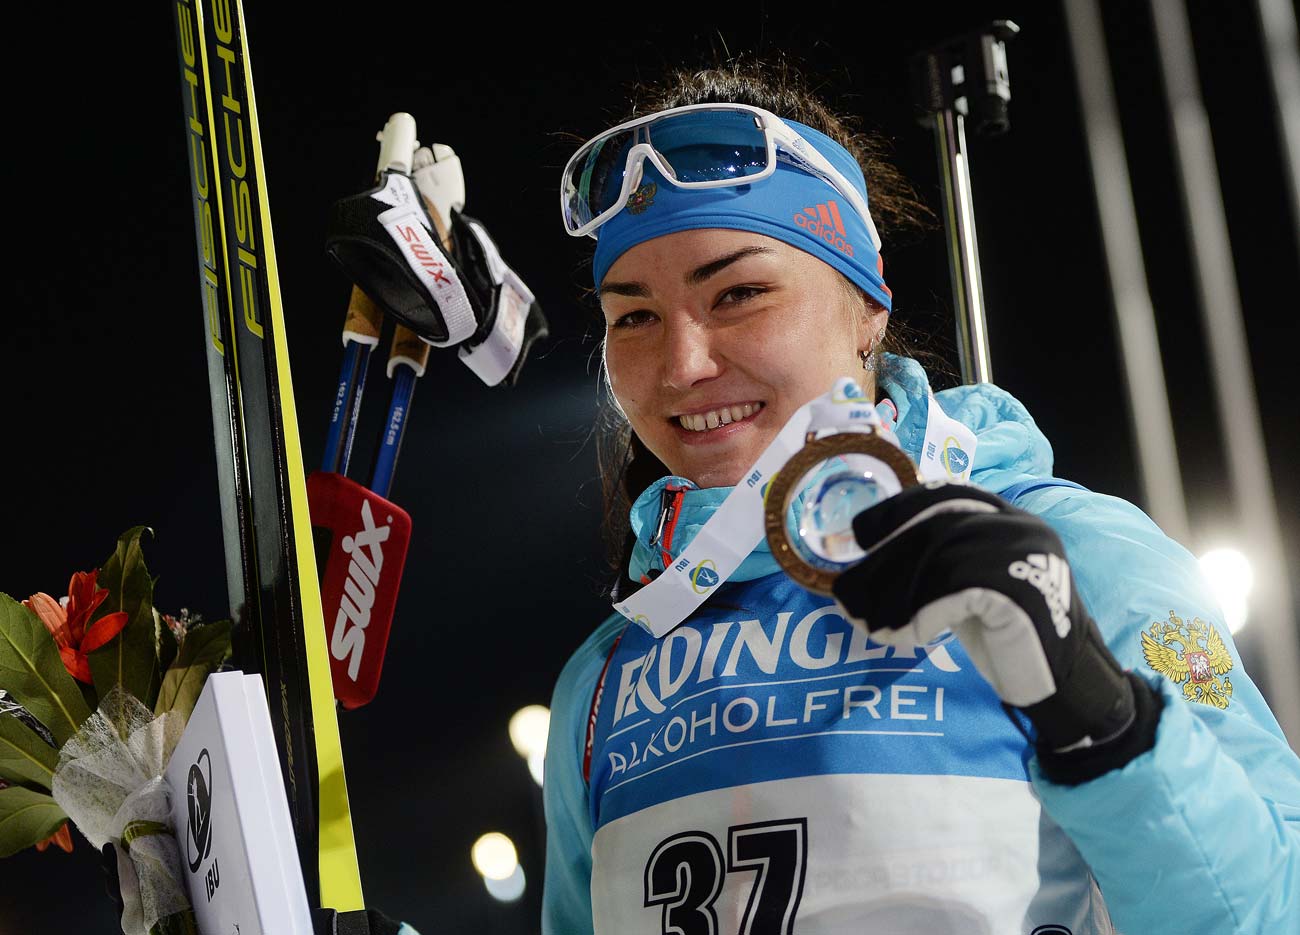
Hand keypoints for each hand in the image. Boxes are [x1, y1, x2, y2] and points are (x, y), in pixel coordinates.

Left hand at [830, 482, 1161, 782]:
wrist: (1064, 681)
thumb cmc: (1009, 634)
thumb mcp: (970, 582)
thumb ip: (938, 558)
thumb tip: (869, 559)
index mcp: (1009, 516)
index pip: (947, 494)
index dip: (898, 510)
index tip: (861, 533)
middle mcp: (1019, 527)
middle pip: (934, 527)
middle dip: (883, 560)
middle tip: (846, 589)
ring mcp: (1023, 556)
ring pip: (937, 561)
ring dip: (890, 594)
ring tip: (862, 620)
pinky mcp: (1018, 593)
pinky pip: (951, 595)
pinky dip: (918, 615)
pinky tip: (903, 635)